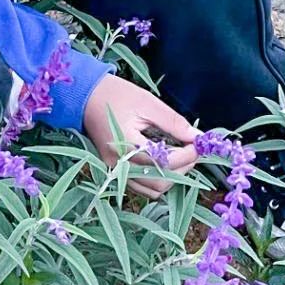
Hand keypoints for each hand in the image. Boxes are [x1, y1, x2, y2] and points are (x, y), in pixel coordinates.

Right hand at [83, 74, 199, 196]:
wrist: (86, 96)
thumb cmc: (117, 95)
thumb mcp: (148, 103)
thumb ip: (174, 123)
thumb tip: (197, 137)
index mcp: (126, 145)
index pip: (165, 162)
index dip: (188, 155)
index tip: (198, 143)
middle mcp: (119, 164)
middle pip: (160, 183)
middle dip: (183, 169)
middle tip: (192, 151)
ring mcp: (115, 170)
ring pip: (152, 190)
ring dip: (172, 177)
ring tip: (181, 157)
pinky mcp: (114, 170)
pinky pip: (141, 186)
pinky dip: (158, 179)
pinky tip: (165, 162)